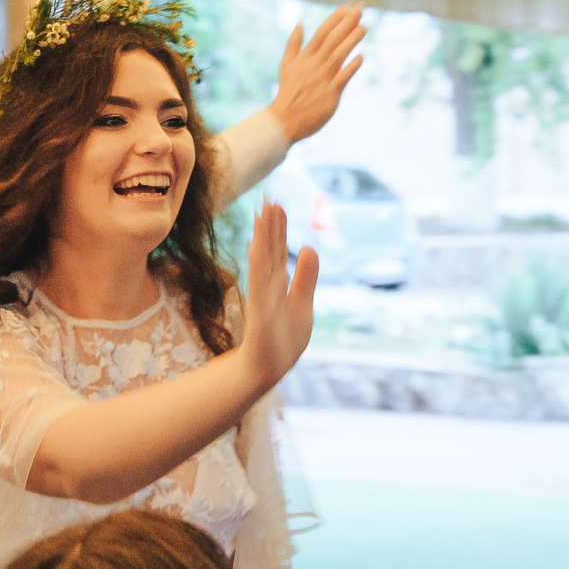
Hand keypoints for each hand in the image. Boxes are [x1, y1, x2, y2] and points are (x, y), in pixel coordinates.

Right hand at [240, 201, 318, 387]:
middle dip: (270, 226)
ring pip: (263, 263)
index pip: (276, 251)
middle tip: (269, 198)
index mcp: (276, 285)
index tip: (276, 203)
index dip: (277, 228)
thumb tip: (309, 247)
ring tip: (264, 215)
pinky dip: (260, 267)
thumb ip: (306, 278)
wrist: (266, 371)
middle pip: (269, 251)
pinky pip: (261, 286)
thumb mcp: (302, 304)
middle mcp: (267, 288)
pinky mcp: (262, 315)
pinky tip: (259, 248)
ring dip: (263, 239)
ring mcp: (263, 301)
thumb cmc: (282, 341)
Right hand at [265, 3, 366, 142]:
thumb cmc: (287, 92)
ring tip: (364, 27)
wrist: (284, 119)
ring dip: (352, 40)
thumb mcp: (286, 65)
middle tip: (361, 8)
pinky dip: (352, 66)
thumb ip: (293, 44)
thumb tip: (299, 24)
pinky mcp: (331, 93)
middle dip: (347, 23)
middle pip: (333, 39)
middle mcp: (315, 64)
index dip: (336, 18)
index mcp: (305, 56)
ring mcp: (323, 78)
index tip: (348, 6)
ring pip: (340, 54)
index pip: (322, 32)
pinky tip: (361, 56)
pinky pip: (344, 77)